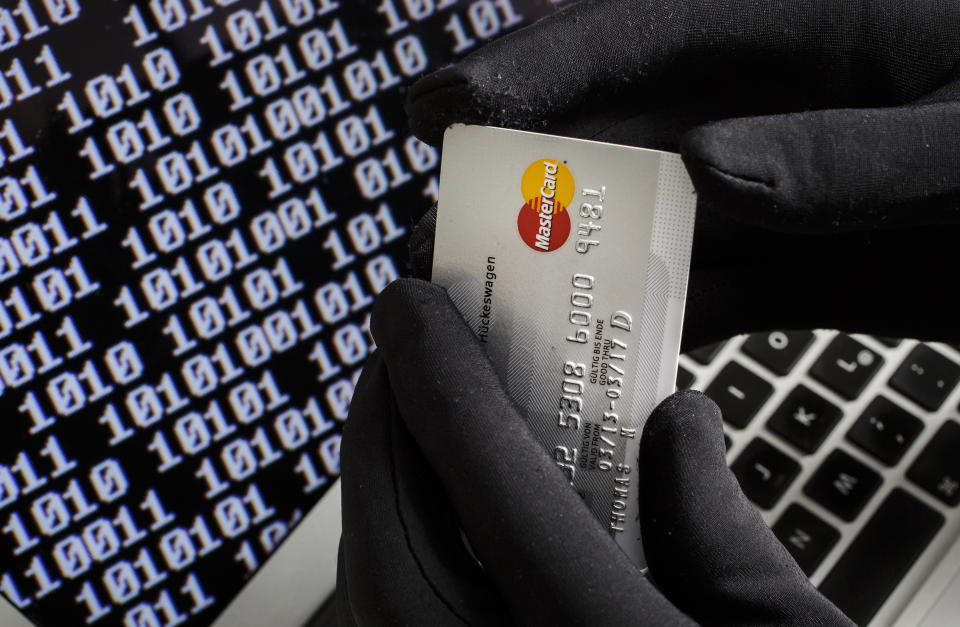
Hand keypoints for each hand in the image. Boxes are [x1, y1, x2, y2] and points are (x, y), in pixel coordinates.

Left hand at [335, 279, 850, 625]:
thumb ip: (725, 529)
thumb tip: (675, 422)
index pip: (494, 489)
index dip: (438, 380)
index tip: (409, 305)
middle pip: (392, 551)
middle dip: (378, 434)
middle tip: (397, 361)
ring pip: (372, 608)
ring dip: (375, 501)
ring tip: (407, 433)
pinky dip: (391, 573)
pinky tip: (431, 534)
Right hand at [405, 0, 959, 348]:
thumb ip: (855, 152)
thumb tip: (716, 168)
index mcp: (802, 27)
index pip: (636, 32)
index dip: (531, 68)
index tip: (442, 107)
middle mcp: (763, 110)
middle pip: (612, 133)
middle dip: (519, 176)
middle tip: (438, 221)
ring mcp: (768, 194)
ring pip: (639, 223)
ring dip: (567, 261)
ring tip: (488, 298)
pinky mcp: (789, 267)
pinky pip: (696, 291)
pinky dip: (644, 324)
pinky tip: (594, 352)